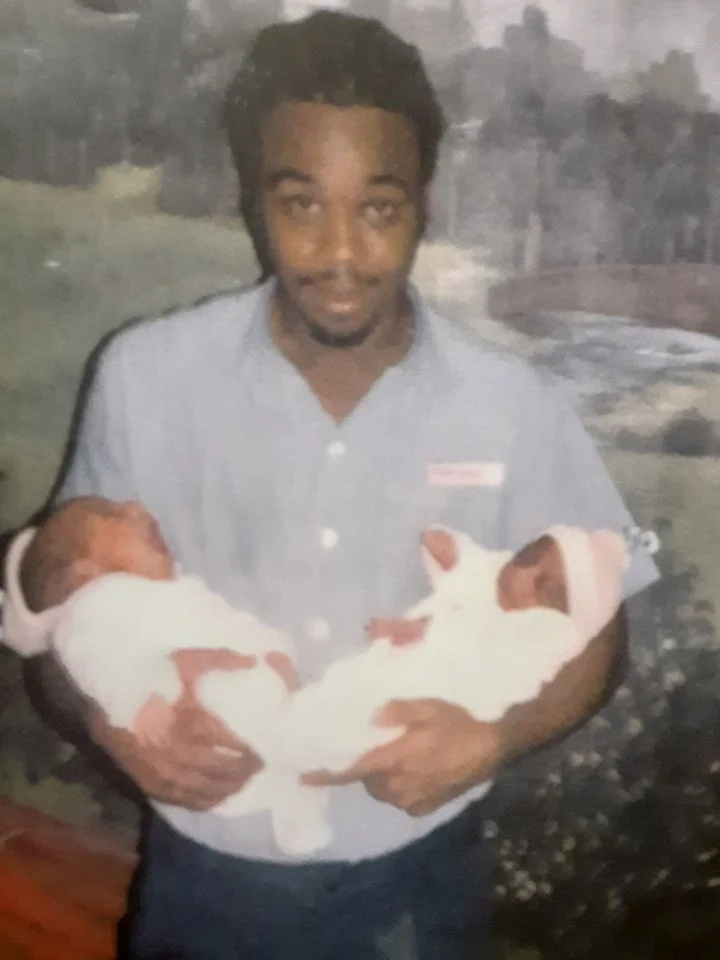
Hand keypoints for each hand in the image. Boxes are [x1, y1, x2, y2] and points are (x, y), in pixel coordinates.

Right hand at [88, 648, 281, 811]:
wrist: (107, 697)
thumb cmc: (151, 675)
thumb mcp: (187, 661)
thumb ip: (223, 660)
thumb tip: (256, 661)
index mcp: (193, 726)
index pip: (234, 745)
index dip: (253, 748)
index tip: (267, 744)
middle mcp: (181, 757)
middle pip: (224, 772)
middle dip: (246, 769)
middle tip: (261, 763)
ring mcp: (165, 775)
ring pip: (207, 791)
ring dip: (230, 786)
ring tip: (246, 778)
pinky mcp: (151, 785)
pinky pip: (186, 800)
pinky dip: (207, 799)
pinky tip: (219, 794)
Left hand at [302, 699, 504, 816]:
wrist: (493, 748)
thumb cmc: (458, 724)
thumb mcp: (427, 707)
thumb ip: (397, 711)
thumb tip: (370, 716)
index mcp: (396, 760)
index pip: (352, 770)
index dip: (326, 774)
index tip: (303, 775)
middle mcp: (399, 786)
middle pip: (367, 780)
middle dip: (367, 765)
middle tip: (380, 744)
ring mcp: (413, 800)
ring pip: (382, 790)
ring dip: (383, 775)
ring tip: (401, 754)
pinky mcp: (424, 808)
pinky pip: (399, 797)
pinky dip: (400, 784)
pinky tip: (417, 768)